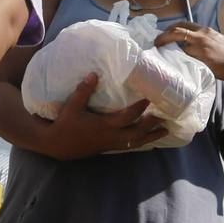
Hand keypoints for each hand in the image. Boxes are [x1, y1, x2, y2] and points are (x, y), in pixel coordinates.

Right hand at [41, 73, 167, 160]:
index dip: (139, 108)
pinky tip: (148, 138)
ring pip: (135, 142)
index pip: (126, 117)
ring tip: (166, 131)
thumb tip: (94, 74)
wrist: (57, 145)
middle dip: (152, 125)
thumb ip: (83, 91)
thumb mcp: (72, 107)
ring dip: (151, 137)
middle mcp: (110, 136)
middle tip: (166, 115)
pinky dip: (141, 142)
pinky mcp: (108, 147)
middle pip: (137, 132)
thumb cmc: (65, 124)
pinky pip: (129, 146)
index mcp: (103, 125)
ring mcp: (110, 143)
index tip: (150, 98)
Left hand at [154, 22, 223, 82]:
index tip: (162, 34)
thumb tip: (189, 49)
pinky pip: (184, 54)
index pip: (183, 24)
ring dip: (165, 43)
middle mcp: (202, 35)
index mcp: (206, 31)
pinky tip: (168, 61)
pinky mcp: (202, 56)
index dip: (170, 28)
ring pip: (177, 39)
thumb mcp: (217, 44)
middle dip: (163, 35)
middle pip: (176, 29)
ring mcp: (201, 45)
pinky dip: (174, 56)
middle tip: (155, 42)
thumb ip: (204, 43)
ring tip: (157, 50)